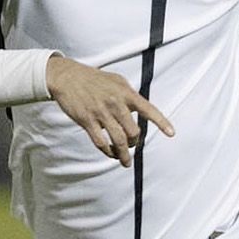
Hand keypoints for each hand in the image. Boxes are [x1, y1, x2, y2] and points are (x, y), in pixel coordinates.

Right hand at [45, 54, 174, 167]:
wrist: (68, 77)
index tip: (171, 134)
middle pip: (133, 132)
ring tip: (125, 162)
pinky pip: (101, 142)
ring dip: (124, 155)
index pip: (148, 109)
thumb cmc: (94, 79)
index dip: (161, 122)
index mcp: (126, 93)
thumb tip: (141, 109)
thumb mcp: (117, 81)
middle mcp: (116, 103)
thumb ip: (130, 95)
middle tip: (132, 145)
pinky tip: (110, 153)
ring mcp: (101, 113)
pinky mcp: (87, 121)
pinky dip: (107, 151)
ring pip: (118, 141)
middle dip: (135, 142)